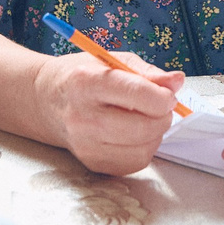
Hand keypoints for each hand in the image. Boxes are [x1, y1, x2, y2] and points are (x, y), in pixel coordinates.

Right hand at [37, 50, 183, 174]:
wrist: (46, 100)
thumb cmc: (82, 77)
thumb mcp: (112, 61)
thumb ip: (148, 73)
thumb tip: (177, 81)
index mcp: (87, 82)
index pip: (139, 95)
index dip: (164, 96)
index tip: (167, 94)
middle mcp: (83, 116)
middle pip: (144, 127)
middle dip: (163, 116)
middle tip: (160, 106)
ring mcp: (86, 144)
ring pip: (144, 148)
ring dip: (156, 134)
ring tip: (145, 119)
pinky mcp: (92, 163)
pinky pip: (135, 162)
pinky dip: (144, 148)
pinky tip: (135, 134)